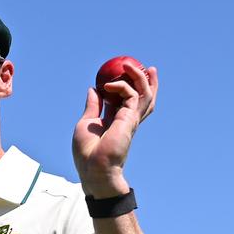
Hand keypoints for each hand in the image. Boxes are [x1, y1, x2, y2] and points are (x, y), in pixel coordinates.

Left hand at [73, 63, 157, 198]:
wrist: (94, 168)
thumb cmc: (87, 153)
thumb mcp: (86, 124)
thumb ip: (93, 106)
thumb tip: (93, 88)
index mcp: (116, 123)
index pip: (127, 102)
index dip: (128, 87)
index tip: (124, 74)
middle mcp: (126, 121)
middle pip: (144, 98)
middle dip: (148, 82)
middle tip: (146, 67)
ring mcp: (131, 120)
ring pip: (145, 95)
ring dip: (140, 77)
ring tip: (132, 65)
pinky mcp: (130, 119)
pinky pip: (131, 94)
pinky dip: (121, 85)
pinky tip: (108, 85)